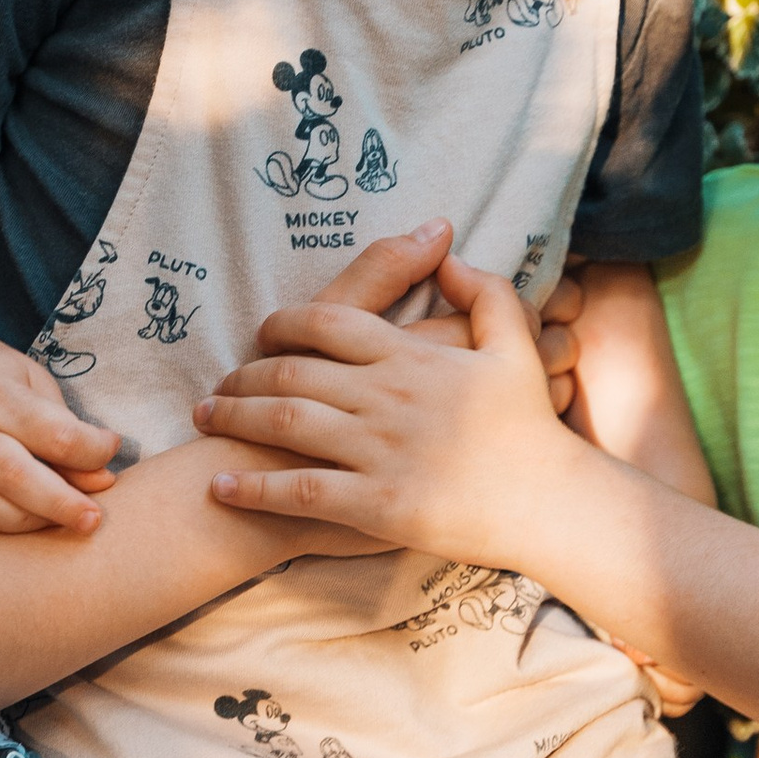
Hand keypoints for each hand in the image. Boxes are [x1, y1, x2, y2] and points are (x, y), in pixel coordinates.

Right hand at [0, 335, 120, 534]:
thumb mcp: (31, 381)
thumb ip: (65, 428)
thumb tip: (101, 481)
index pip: (54, 433)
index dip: (92, 450)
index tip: (110, 449)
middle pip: (15, 476)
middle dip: (61, 504)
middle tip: (93, 520)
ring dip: (31, 524)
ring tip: (61, 523)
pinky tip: (22, 526)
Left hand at [198, 254, 575, 556]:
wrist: (552, 505)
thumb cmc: (531, 429)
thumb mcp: (517, 346)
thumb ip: (485, 294)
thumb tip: (447, 253)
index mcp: (411, 358)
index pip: (328, 322)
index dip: (282, 324)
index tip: (261, 334)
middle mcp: (386, 398)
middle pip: (292, 371)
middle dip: (245, 376)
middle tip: (218, 386)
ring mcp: (379, 451)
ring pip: (285, 423)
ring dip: (235, 419)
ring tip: (206, 420)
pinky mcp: (376, 505)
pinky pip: (300, 490)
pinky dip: (254, 488)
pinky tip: (222, 487)